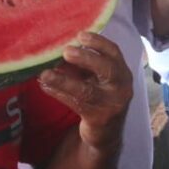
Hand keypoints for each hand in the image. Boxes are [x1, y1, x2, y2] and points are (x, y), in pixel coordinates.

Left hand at [39, 32, 131, 150]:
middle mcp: (121, 86)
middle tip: (66, 51)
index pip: (114, 52)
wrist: (106, 132)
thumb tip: (58, 50)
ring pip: (87, 90)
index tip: (80, 35)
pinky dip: (59, 94)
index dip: (98, 43)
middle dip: (86, 58)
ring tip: (45, 74)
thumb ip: (84, 66)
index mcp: (122, 72)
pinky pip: (76, 104)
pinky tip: (45, 87)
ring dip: (64, 80)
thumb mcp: (97, 79)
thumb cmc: (99, 97)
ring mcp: (111, 103)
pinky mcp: (99, 118)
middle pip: (107, 69)